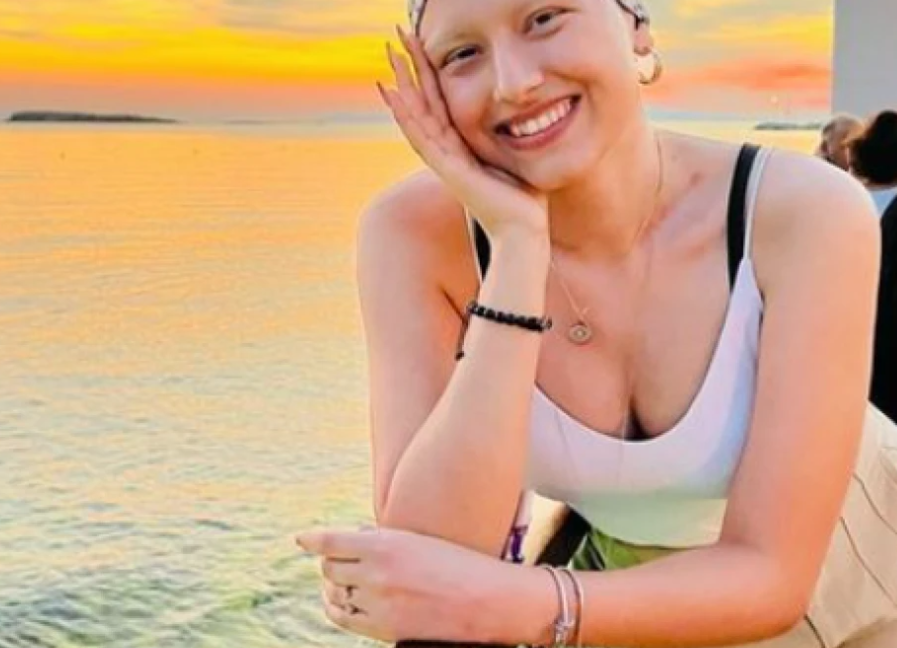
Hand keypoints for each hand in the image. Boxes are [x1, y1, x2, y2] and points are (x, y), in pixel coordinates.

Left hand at [296, 525, 513, 643]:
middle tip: (340, 558)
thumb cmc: (458, 562)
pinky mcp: (385, 629)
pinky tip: (339, 602)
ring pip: (334, 592)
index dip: (312, 539)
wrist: (489, 599)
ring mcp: (379, 604)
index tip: (301, 539)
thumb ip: (381, 540)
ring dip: (334, 584)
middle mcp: (377, 573)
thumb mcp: (418, 539)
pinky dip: (336, 608)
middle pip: (329, 567)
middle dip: (332, 561)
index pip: (331, 541)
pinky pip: (343, 618)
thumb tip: (351, 540)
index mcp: (385, 544)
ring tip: (340, 580)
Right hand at [378, 26, 548, 242]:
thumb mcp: (511, 160)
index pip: (438, 104)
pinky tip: (395, 94)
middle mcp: (447, 153)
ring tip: (388, 56)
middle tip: (394, 39)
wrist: (523, 233)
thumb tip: (520, 119)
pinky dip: (408, 116)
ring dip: (402, 84)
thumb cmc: (523, 202)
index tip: (417, 48)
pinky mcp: (450, 171)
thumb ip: (503, 141)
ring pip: (417, 116)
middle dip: (409, 69)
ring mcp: (445, 162)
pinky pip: (424, 138)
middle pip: (421, 103)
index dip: (427, 75)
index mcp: (460, 148)